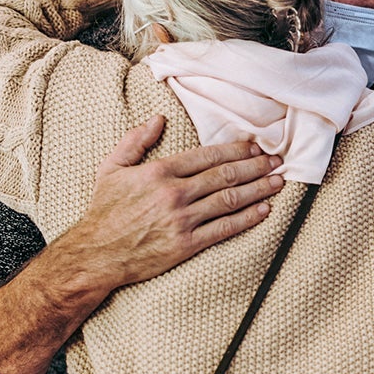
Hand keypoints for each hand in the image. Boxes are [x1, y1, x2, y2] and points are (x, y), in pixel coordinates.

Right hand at [59, 115, 284, 292]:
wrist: (95, 254)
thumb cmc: (103, 211)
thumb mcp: (111, 168)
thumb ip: (134, 141)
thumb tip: (158, 119)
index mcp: (159, 172)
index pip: (207, 155)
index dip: (235, 149)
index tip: (255, 145)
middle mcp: (174, 193)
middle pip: (225, 175)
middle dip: (255, 166)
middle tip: (277, 160)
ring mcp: (182, 220)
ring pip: (230, 200)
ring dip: (259, 189)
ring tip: (278, 181)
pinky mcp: (186, 245)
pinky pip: (224, 229)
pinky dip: (247, 218)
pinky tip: (264, 209)